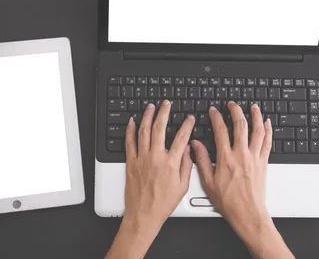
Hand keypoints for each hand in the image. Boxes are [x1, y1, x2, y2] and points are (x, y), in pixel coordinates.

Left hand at [106, 100, 194, 258]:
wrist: (143, 215)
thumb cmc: (163, 204)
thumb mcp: (182, 187)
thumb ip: (186, 166)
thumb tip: (188, 150)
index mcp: (171, 163)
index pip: (181, 138)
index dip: (187, 126)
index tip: (189, 118)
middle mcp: (156, 158)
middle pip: (159, 129)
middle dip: (164, 113)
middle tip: (166, 104)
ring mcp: (141, 159)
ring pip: (144, 132)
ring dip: (147, 117)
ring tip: (150, 107)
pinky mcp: (131, 163)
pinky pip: (129, 142)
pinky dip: (130, 130)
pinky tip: (132, 122)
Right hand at [191, 102, 293, 258]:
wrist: (248, 214)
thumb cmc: (228, 202)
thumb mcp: (208, 182)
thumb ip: (202, 161)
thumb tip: (196, 145)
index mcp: (226, 159)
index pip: (220, 131)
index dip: (216, 117)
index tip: (213, 111)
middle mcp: (241, 155)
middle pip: (240, 125)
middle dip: (235, 110)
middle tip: (232, 104)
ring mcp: (254, 157)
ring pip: (257, 130)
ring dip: (255, 116)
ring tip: (253, 107)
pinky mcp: (263, 163)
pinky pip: (267, 142)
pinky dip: (267, 130)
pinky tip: (266, 123)